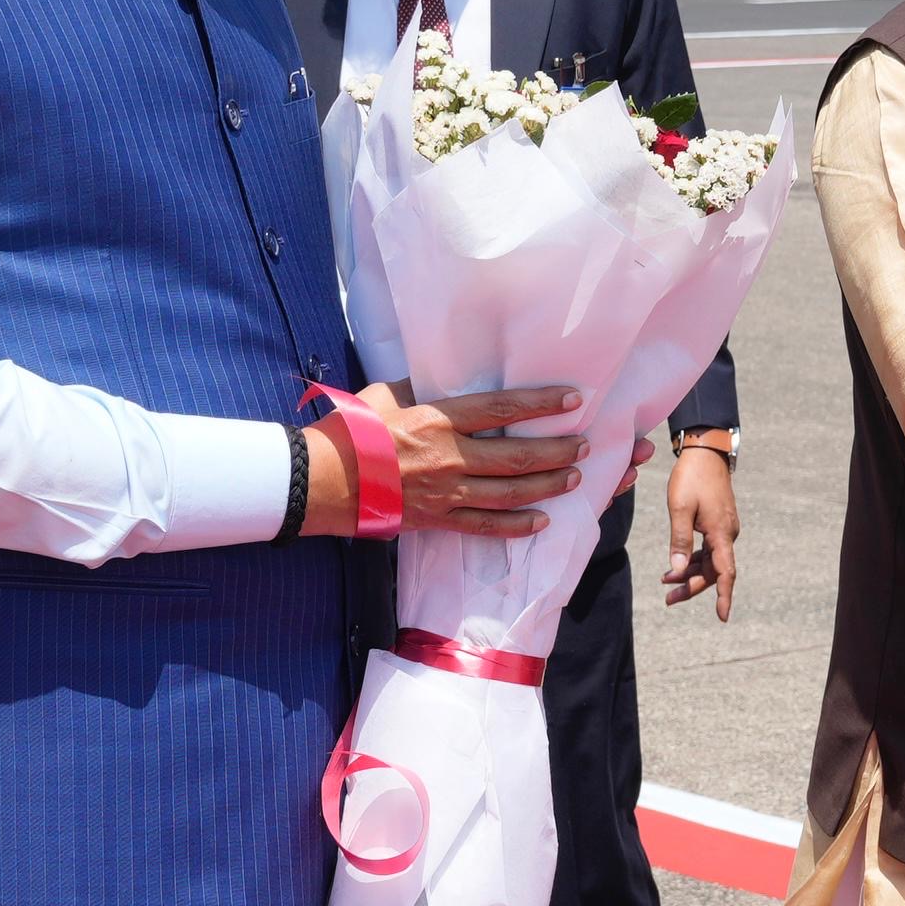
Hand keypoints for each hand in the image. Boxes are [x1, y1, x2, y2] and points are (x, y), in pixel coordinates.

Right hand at [369, 383, 591, 538]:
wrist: (320, 481)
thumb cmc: (350, 432)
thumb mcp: (386, 396)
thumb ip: (421, 388)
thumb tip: (444, 378)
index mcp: (438, 420)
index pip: (501, 409)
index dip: (541, 404)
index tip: (573, 399)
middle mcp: (448, 458)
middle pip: (516, 456)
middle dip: (557, 451)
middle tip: (585, 445)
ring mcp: (445, 493)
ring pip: (509, 493)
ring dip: (547, 485)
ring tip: (573, 477)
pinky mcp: (436, 520)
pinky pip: (485, 527)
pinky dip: (516, 526)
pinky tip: (542, 521)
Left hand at [664, 443, 742, 617]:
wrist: (706, 452)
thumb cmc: (692, 477)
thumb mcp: (680, 508)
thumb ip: (679, 540)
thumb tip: (676, 569)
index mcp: (721, 532)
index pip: (725, 572)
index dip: (724, 596)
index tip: (722, 616)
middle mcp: (727, 534)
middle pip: (713, 571)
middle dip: (691, 587)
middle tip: (668, 600)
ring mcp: (724, 529)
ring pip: (710, 561)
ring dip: (689, 574)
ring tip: (665, 585)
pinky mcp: (718, 524)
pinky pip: (708, 550)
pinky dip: (692, 560)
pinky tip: (676, 566)